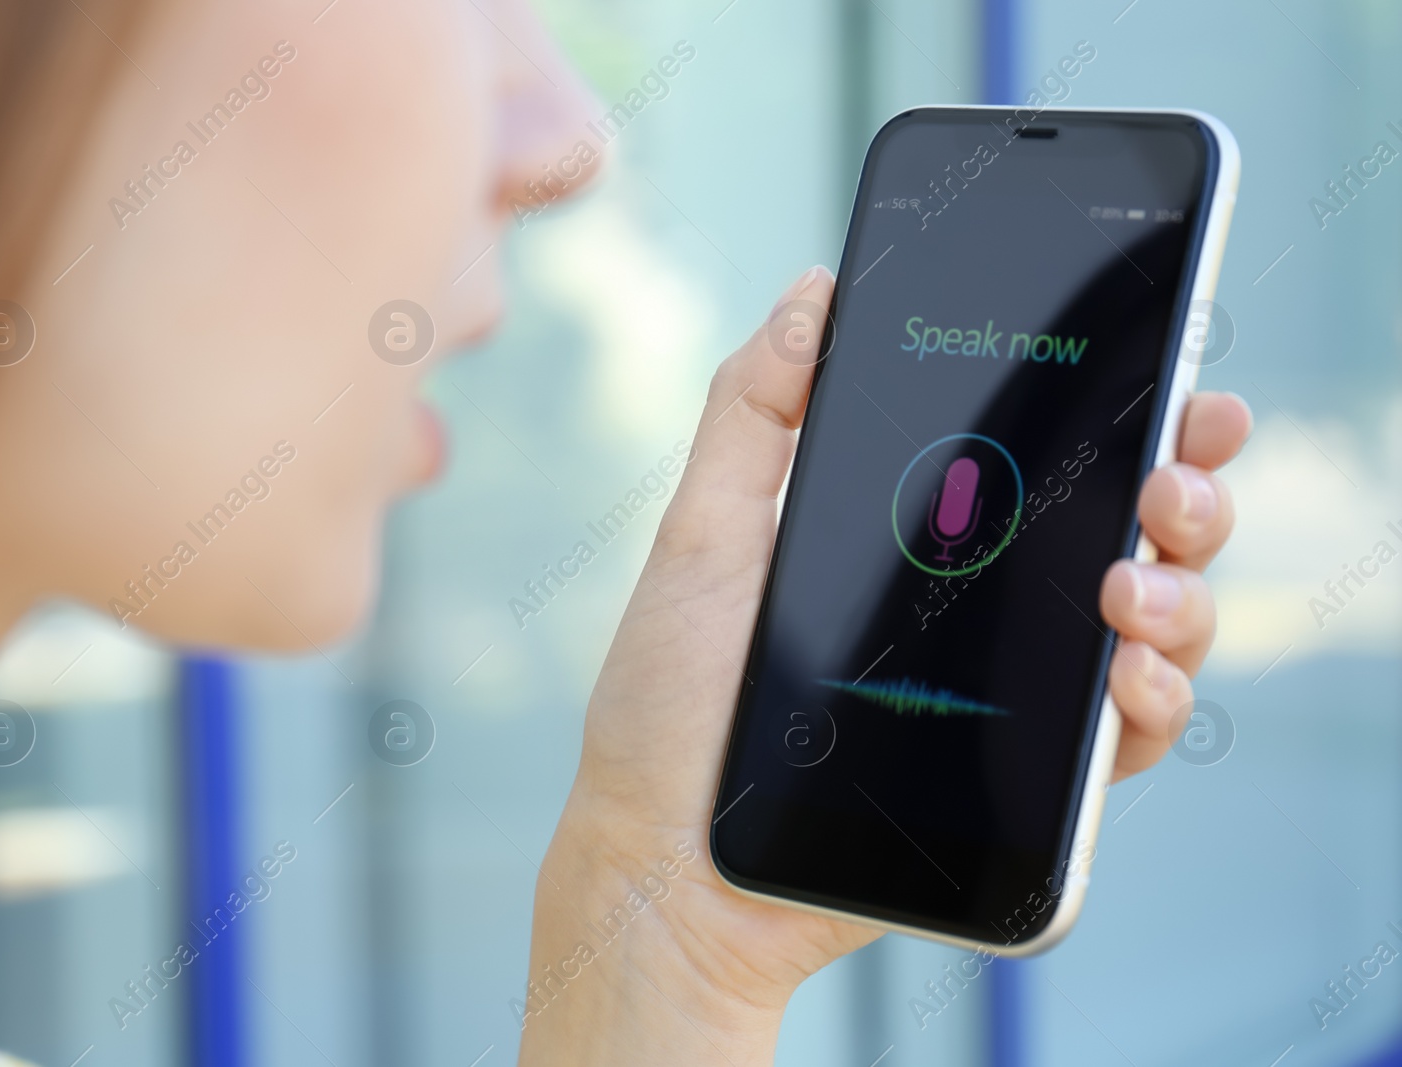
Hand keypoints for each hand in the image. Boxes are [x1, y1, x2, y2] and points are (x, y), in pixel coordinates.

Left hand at [518, 267, 1251, 1064]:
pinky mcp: (1015, 783)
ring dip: (1184, 591)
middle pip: (1122, 530)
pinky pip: (1122, 740)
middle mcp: (980, 605)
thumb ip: (753, 413)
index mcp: (918, 534)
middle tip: (1174, 476)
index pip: (1044, 457)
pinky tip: (1132, 678)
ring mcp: (1005, 694)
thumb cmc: (671, 703)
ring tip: (1136, 583)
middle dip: (1181, 488)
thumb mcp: (702, 538)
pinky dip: (1152, 704)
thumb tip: (814, 291)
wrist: (670, 864)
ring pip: (1150, 626)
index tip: (1174, 374)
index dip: (1124, 410)